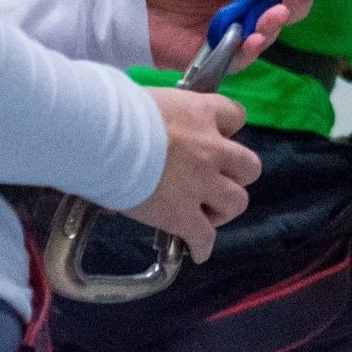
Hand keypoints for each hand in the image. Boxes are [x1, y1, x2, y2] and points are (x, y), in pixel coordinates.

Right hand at [118, 87, 260, 261]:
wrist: (103, 138)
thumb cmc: (116, 111)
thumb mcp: (151, 100)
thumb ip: (162, 115)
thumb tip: (145, 127)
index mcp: (201, 113)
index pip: (236, 115)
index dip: (228, 128)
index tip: (216, 136)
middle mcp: (210, 149)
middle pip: (249, 166)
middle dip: (237, 175)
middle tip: (216, 180)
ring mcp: (201, 184)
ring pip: (237, 201)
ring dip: (224, 208)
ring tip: (207, 213)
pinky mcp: (183, 215)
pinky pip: (204, 237)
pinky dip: (202, 245)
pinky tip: (196, 250)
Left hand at [140, 0, 343, 72]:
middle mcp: (247, 8)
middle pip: (286, 9)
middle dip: (300, 0)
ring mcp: (232, 34)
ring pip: (267, 34)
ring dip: (276, 24)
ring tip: (275, 13)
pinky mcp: (214, 57)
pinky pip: (240, 58)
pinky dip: (251, 49)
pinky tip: (254, 38)